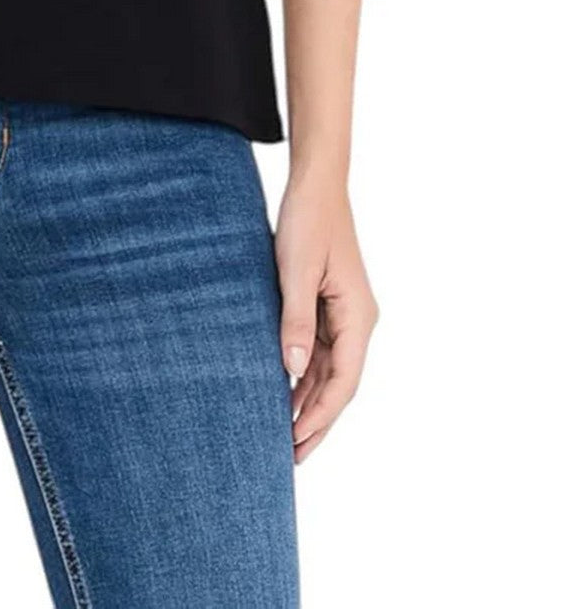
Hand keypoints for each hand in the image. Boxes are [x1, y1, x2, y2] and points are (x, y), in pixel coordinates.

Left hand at [274, 175, 377, 463]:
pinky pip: (319, 350)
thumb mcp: (297, 271)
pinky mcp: (329, 305)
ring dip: (308, 401)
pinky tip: (284, 392)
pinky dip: (303, 375)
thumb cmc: (308, 222)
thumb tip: (292, 369)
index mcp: (359, 317)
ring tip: (284, 434)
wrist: (316, 185)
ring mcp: (344, 314)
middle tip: (289, 457)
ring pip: (328, 370)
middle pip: (338, 384)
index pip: (344, 382)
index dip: (321, 417)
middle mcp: (357, 321)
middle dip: (316, 421)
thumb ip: (296, 321)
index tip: (298, 444)